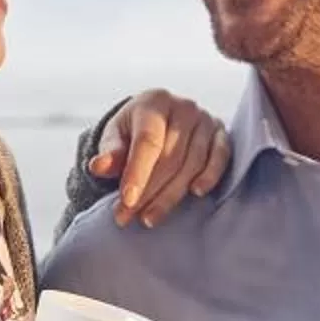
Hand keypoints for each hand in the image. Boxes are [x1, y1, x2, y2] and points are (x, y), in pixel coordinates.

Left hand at [87, 90, 231, 226]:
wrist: (159, 118)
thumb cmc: (134, 130)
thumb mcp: (116, 136)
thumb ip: (110, 152)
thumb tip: (98, 166)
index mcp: (154, 102)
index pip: (147, 142)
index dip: (137, 174)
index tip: (126, 202)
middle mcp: (183, 108)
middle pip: (170, 157)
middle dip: (148, 192)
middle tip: (128, 217)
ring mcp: (206, 120)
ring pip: (192, 163)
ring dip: (171, 195)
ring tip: (149, 218)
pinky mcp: (221, 133)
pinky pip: (220, 157)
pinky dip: (210, 176)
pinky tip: (196, 194)